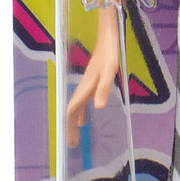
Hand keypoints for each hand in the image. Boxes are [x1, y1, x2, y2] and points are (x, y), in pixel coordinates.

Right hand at [66, 7, 122, 147]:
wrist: (107, 35)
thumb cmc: (109, 52)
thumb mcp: (110, 70)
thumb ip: (104, 87)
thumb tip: (98, 107)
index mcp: (85, 87)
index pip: (73, 110)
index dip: (70, 126)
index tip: (69, 141)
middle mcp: (83, 87)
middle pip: (73, 111)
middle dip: (71, 127)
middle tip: (71, 144)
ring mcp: (86, 84)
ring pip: (77, 106)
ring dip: (75, 121)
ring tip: (76, 135)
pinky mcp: (92, 81)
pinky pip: (83, 100)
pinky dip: (82, 111)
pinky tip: (87, 116)